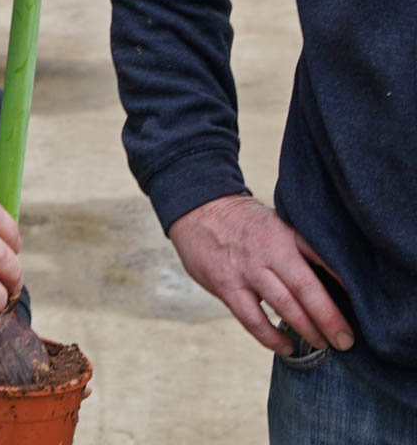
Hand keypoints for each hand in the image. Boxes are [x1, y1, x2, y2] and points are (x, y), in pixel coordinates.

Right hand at [168, 194, 354, 355]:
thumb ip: (300, 247)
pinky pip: (252, 319)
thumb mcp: (275, 223)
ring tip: (322, 346)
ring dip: (306, 330)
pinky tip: (285, 346)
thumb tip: (334, 281)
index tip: (359, 307)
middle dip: (329, 319)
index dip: (341, 285)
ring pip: (283, 306)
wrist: (197, 209)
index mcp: (283, 234)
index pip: (319, 261)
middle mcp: (267, 251)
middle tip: (345, 341)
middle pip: (305, 289)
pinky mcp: (226, 285)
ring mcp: (245, 269)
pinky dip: (271, 337)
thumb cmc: (243, 223)